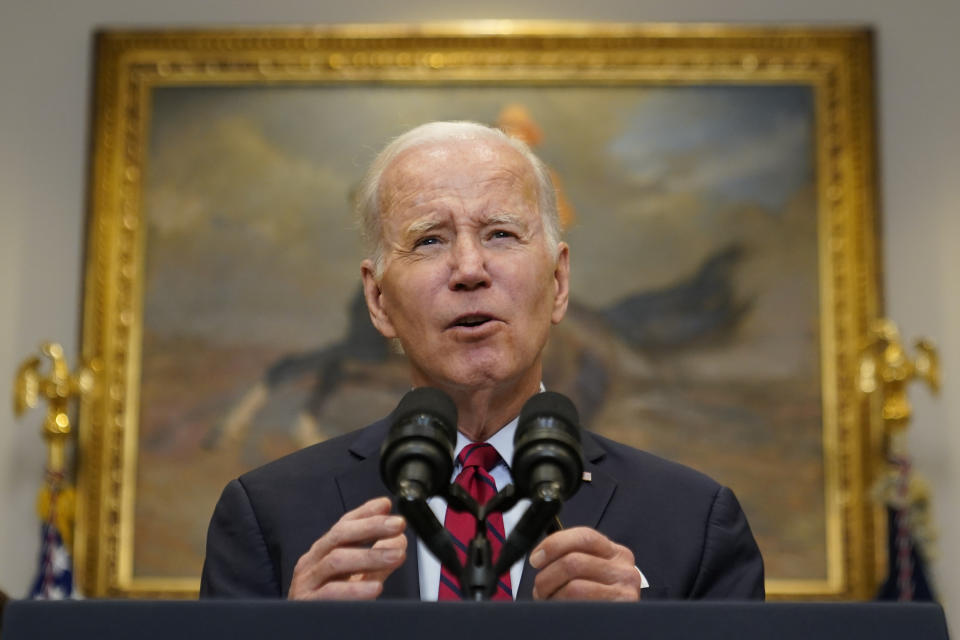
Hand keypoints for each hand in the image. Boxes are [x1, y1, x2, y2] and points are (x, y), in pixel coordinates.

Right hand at [288, 496, 406, 599]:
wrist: (304, 632)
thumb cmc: (328, 604)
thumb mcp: (355, 579)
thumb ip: (376, 560)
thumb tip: (399, 540)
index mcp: (323, 553)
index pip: (343, 525)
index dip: (365, 512)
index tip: (386, 505)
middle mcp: (312, 562)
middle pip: (339, 535)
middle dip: (371, 527)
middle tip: (398, 524)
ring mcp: (307, 582)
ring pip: (336, 560)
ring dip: (370, 556)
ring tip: (397, 556)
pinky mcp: (307, 604)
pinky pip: (331, 593)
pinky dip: (355, 590)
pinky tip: (375, 587)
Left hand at [529, 527, 641, 600]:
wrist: (613, 628)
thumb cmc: (594, 600)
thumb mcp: (589, 574)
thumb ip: (573, 558)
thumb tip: (539, 557)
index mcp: (615, 554)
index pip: (583, 536)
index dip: (555, 544)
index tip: (536, 558)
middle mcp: (624, 569)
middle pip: (574, 562)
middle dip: (547, 577)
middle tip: (540, 588)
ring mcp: (625, 591)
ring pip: (574, 587)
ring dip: (553, 596)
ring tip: (550, 602)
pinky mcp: (619, 611)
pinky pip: (580, 606)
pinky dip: (563, 609)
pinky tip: (562, 611)